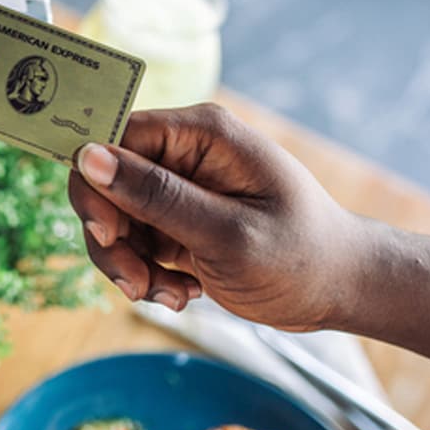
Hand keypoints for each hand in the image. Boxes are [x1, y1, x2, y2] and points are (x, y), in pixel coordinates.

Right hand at [69, 104, 367, 330]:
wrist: (341, 290)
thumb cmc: (301, 255)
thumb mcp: (227, 232)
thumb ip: (157, 196)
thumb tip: (88, 156)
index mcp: (200, 133)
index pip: (115, 136)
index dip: (97, 182)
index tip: (107, 234)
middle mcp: (184, 152)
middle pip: (105, 180)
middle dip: (111, 236)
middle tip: (135, 281)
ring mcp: (179, 188)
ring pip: (113, 218)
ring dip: (129, 264)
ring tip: (169, 295)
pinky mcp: (177, 222)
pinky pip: (133, 243)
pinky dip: (145, 274)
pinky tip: (182, 294)